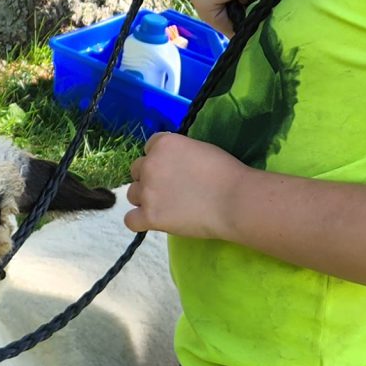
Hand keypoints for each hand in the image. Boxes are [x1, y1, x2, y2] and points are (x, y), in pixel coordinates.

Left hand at [124, 131, 250, 241]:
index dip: (161, 160)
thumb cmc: (226, 173)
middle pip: (137, 171)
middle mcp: (150, 164)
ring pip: (132, 194)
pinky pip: (130, 220)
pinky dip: (139, 221)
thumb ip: (179, 155)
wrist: (235, 200)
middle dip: (151, 179)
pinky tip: (154, 221)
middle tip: (172, 190)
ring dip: (145, 199)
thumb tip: (172, 166)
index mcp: (163, 144)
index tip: (174, 170)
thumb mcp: (199, 149)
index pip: (149, 148)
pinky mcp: (150, 216)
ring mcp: (147, 191)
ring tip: (167, 207)